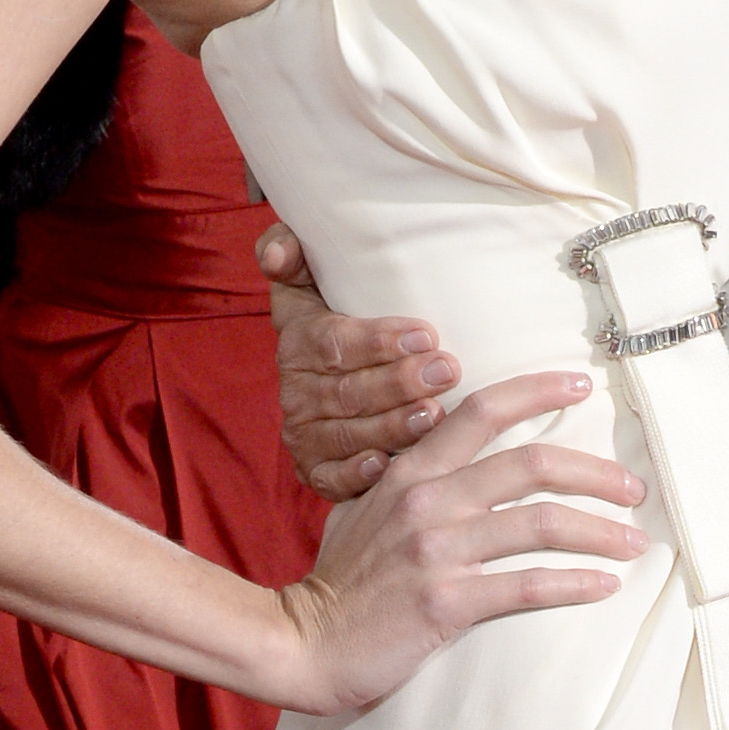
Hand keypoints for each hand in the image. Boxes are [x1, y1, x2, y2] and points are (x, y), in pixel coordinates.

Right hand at [257, 221, 460, 498]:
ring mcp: (305, 433)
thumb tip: (281, 251)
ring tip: (434, 416)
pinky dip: (356, 475)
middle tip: (446, 371)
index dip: (376, 340)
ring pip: (348, 434)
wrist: (334, 376)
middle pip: (347, 391)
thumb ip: (291, 252)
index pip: (332, 342)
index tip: (425, 333)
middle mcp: (296, 390)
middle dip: (399, 382)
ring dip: (392, 427)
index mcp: (298, 341)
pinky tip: (386, 466)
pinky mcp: (316, 470)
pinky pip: (330, 479)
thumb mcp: (311, 279)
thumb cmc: (339, 316)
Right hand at [271, 370, 648, 713]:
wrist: (304, 643)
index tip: (583, 386)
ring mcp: (437, 551)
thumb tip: (467, 462)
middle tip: (633, 488)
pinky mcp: (446, 603)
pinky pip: (527, 586)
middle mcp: (428, 500)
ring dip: (600, 531)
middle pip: (532, 464)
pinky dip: (575, 584)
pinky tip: (604, 585)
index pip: (481, 410)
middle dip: (595, 473)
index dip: (538, 390)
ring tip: (633, 542)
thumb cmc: (344, 580)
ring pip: (541, 523)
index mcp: (411, 469)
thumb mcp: (368, 510)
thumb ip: (415, 480)